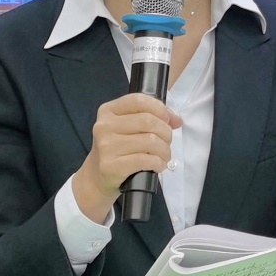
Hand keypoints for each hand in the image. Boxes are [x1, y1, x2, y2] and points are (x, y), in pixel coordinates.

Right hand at [72, 93, 182, 221]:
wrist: (98, 176)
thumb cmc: (119, 147)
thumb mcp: (130, 127)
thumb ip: (152, 117)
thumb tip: (177, 120)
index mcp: (108, 110)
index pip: (139, 100)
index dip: (160, 108)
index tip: (168, 120)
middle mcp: (104, 126)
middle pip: (148, 121)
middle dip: (166, 132)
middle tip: (167, 142)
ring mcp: (106, 146)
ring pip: (150, 141)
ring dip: (165, 150)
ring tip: (164, 156)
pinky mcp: (111, 165)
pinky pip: (146, 160)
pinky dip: (159, 163)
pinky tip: (158, 165)